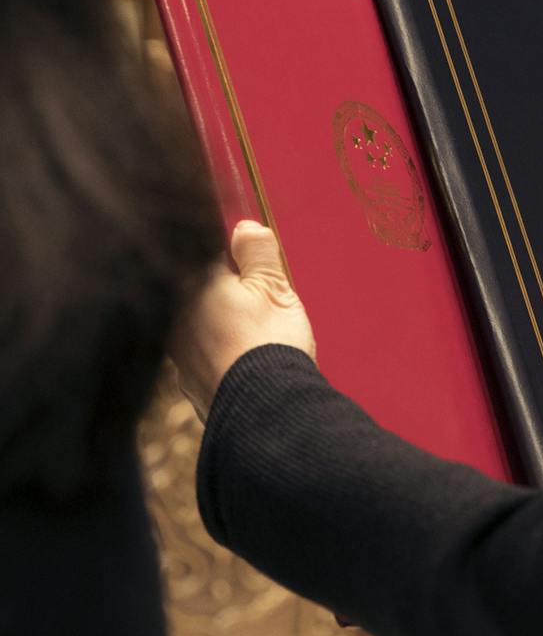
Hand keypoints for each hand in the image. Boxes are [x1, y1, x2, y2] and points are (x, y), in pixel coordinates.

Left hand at [170, 220, 315, 420]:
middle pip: (203, 291)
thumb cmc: (270, 343)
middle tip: (264, 303)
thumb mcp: (274, 288)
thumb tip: (244, 226)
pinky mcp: (188, 381)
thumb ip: (257, 252)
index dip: (235, 256)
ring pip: (202, 325)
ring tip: (259, 335)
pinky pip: (204, 356)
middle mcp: (175, 316)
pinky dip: (222, 353)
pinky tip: (245, 359)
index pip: (207, 255)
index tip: (253, 258)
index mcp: (192, 285)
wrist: (265, 410)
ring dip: (224, 324)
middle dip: (231, 292)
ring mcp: (178, 352)